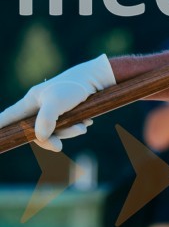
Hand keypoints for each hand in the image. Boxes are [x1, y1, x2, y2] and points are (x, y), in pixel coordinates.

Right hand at [0, 54, 114, 151]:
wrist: (100, 78)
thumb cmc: (75, 87)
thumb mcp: (57, 102)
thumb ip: (45, 120)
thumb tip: (40, 137)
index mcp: (31, 101)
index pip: (8, 117)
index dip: (0, 127)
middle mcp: (40, 105)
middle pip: (36, 131)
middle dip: (51, 139)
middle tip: (60, 147)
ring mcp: (54, 108)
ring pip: (56, 130)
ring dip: (70, 131)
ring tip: (83, 126)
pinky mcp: (68, 110)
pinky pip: (68, 126)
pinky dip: (77, 126)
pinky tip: (86, 121)